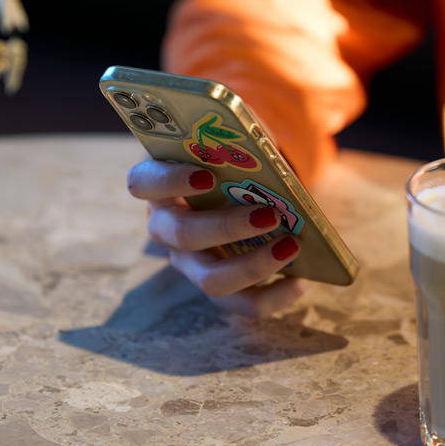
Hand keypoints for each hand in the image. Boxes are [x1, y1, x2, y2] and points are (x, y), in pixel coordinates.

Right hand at [127, 159, 305, 316]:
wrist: (237, 188)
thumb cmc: (229, 159)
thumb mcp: (230, 142)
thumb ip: (239, 142)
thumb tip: (271, 157)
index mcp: (159, 186)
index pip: (144, 183)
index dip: (170, 181)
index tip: (207, 176)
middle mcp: (166, 228)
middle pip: (182, 236)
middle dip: (226, 227)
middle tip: (270, 214)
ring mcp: (189, 262)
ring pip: (209, 280)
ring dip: (253, 266)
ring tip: (291, 246)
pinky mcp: (218, 286)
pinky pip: (240, 304)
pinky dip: (273, 296)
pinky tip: (301, 281)